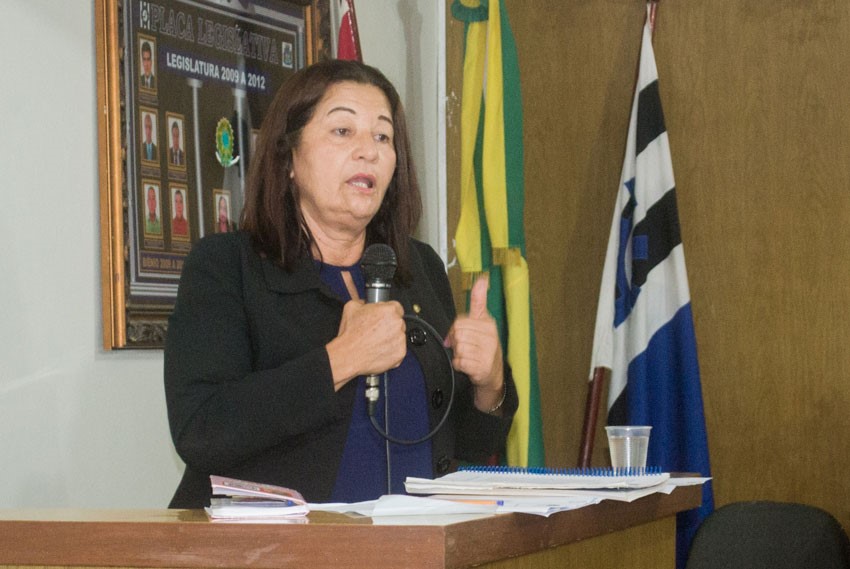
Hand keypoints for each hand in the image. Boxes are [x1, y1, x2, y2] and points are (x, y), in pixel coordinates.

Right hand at [326, 299, 405, 388]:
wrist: (349, 355)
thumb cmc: (350, 334)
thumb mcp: (351, 307)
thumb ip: (362, 301)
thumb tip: (365, 303)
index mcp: (389, 310)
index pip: (396, 307)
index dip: (388, 312)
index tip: (383, 317)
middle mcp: (397, 324)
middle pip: (398, 321)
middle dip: (389, 325)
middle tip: (376, 330)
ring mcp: (400, 339)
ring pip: (399, 336)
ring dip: (391, 337)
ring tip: (376, 341)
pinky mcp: (400, 353)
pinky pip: (398, 349)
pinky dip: (391, 350)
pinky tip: (379, 349)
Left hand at [443, 275, 504, 410]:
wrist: (493, 373)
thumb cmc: (484, 345)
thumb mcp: (483, 320)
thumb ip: (479, 300)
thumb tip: (482, 278)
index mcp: (488, 323)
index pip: (460, 322)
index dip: (455, 330)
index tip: (463, 334)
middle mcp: (490, 336)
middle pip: (457, 334)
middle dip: (456, 342)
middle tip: (465, 347)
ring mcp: (487, 351)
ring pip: (458, 348)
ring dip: (459, 354)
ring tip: (469, 355)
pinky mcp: (482, 366)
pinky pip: (459, 362)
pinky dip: (460, 365)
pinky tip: (469, 365)